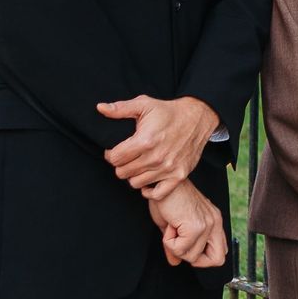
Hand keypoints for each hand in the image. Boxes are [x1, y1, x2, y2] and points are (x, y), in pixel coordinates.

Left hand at [100, 93, 219, 192]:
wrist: (197, 118)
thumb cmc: (168, 112)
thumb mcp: (144, 104)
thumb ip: (120, 108)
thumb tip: (100, 108)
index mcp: (145, 140)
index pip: (115, 158)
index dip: (111, 154)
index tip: (115, 150)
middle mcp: (156, 157)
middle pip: (123, 172)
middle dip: (121, 165)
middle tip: (126, 157)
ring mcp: (168, 168)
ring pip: (136, 183)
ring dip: (133, 175)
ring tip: (137, 165)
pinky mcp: (178, 176)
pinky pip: (157, 194)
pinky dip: (150, 189)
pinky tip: (148, 178)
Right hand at [149, 178, 227, 268]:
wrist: (162, 181)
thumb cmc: (167, 197)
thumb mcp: (173, 224)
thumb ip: (177, 245)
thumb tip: (175, 262)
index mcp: (214, 220)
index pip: (221, 252)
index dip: (203, 257)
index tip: (187, 247)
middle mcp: (215, 223)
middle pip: (217, 260)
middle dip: (196, 259)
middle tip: (181, 243)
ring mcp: (207, 225)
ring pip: (193, 257)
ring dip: (175, 246)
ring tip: (172, 226)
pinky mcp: (195, 226)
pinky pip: (180, 249)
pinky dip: (169, 242)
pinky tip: (170, 224)